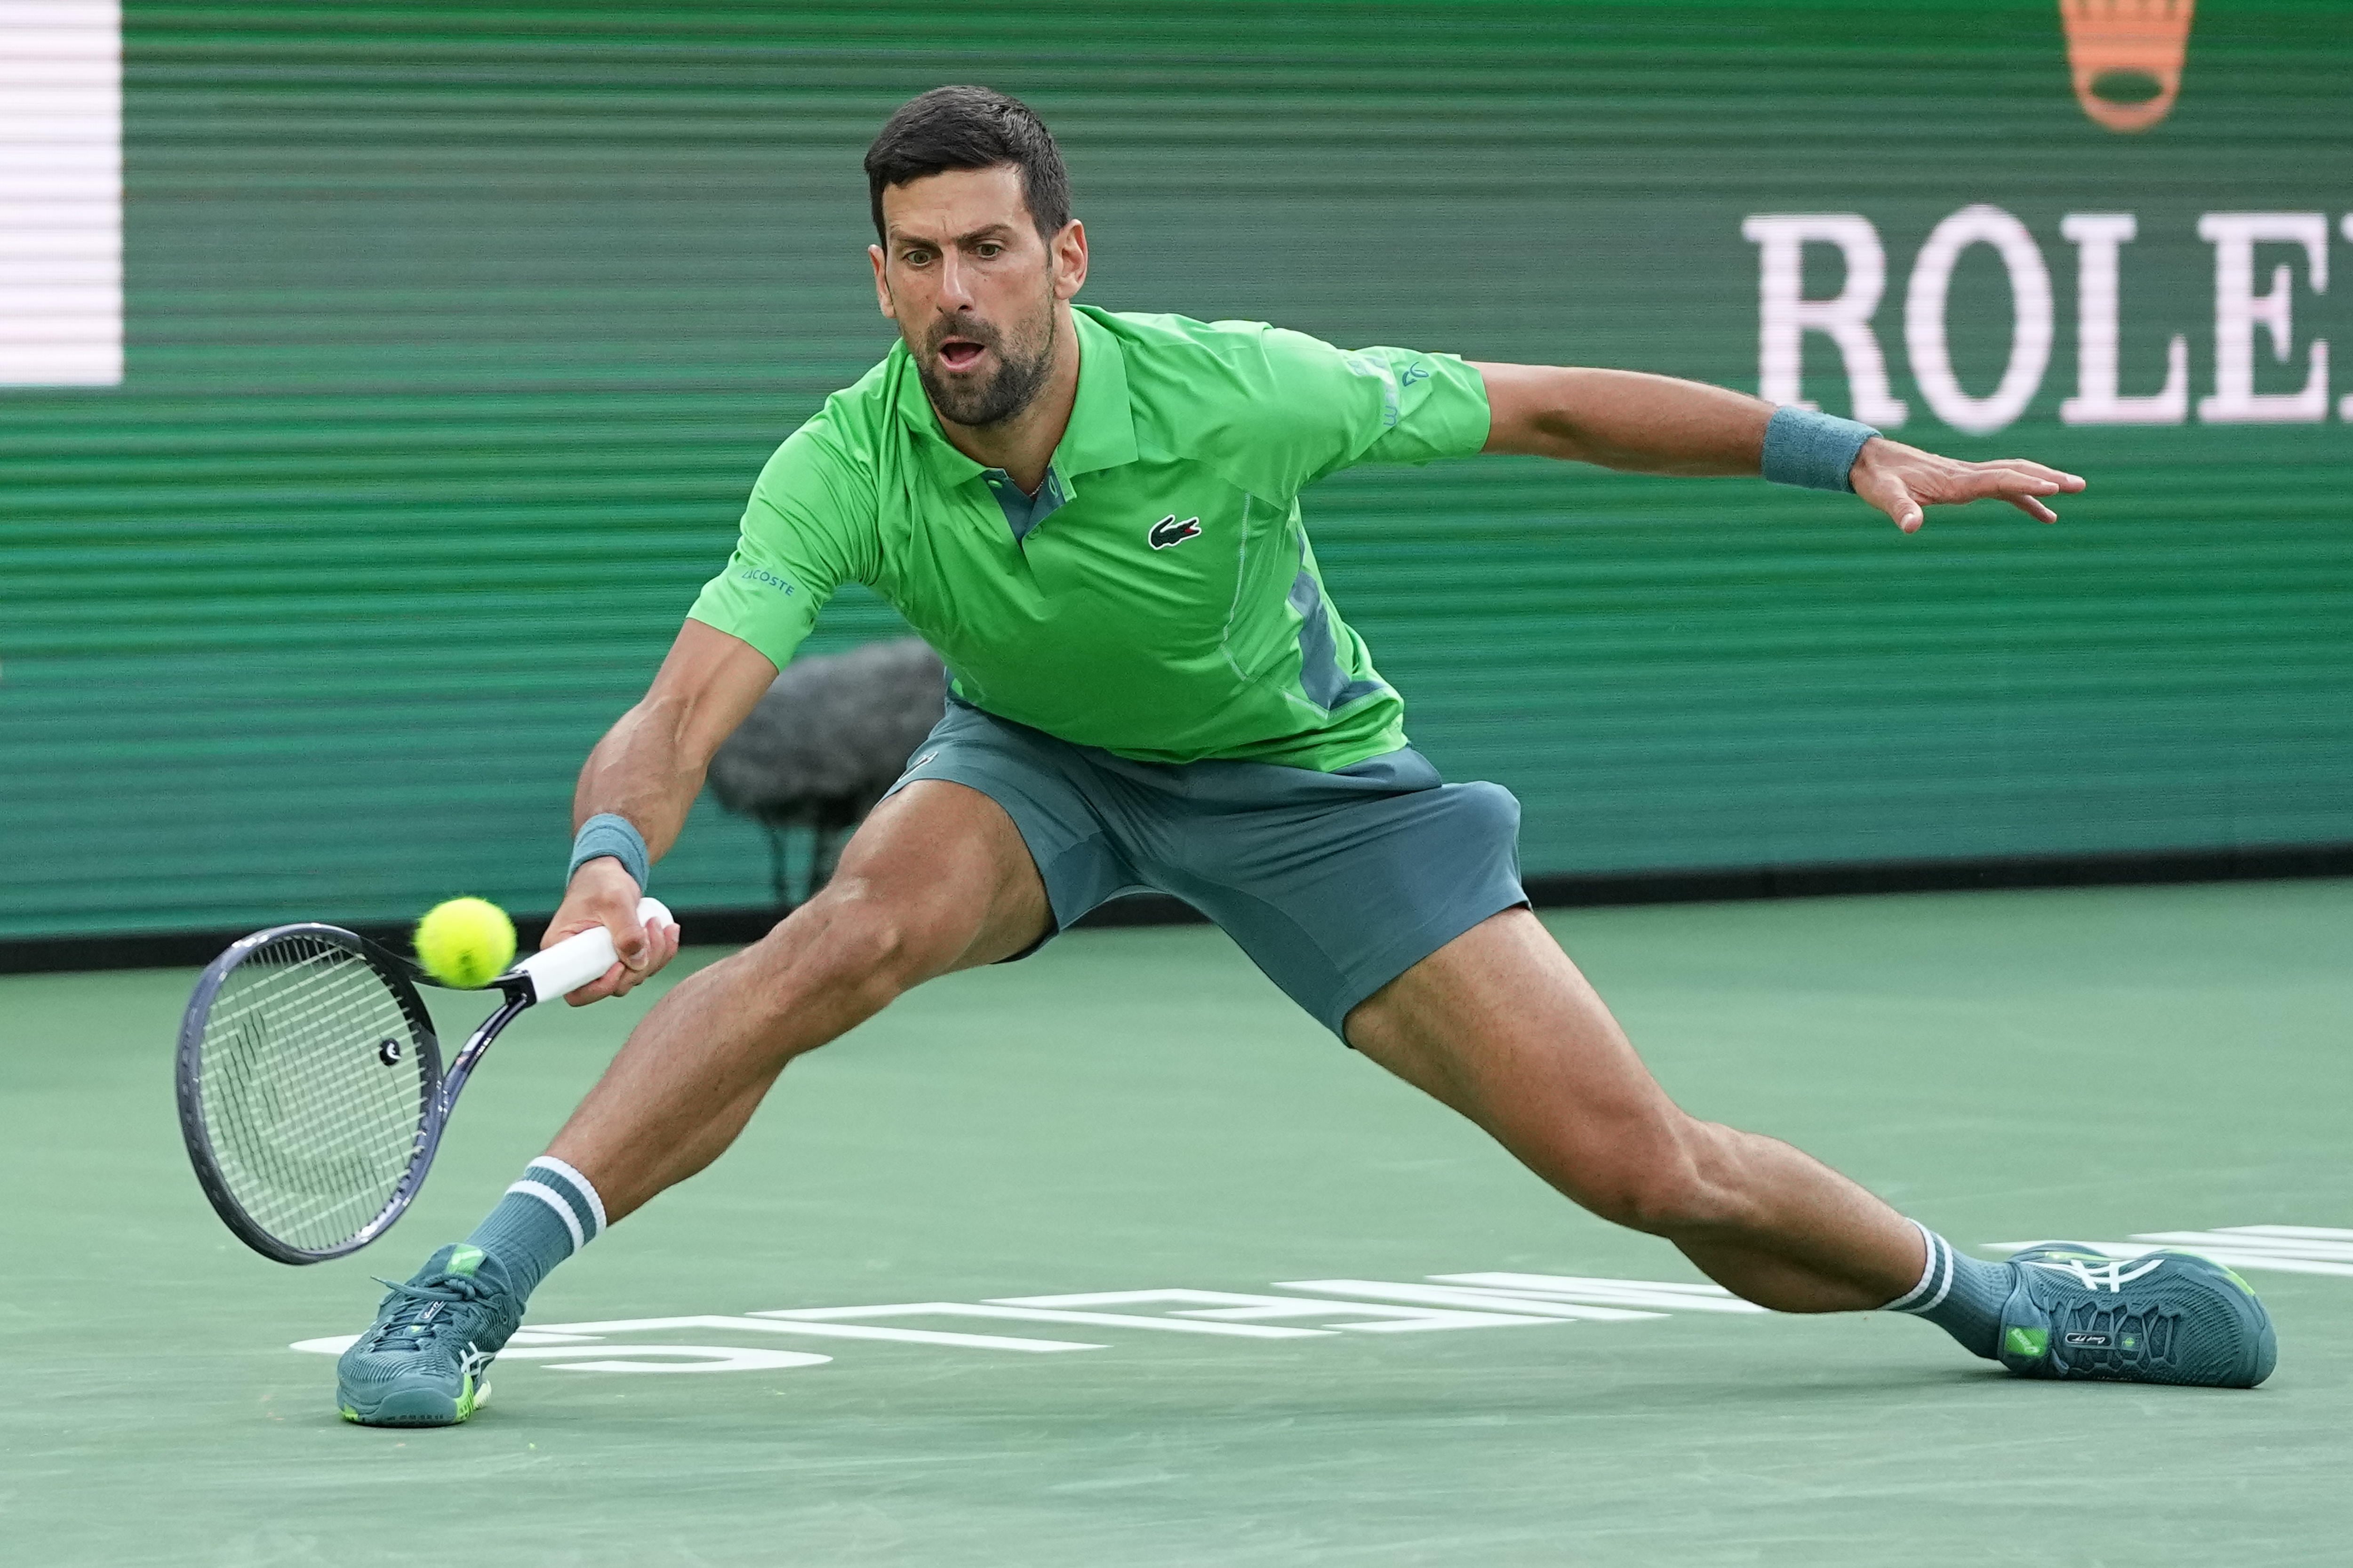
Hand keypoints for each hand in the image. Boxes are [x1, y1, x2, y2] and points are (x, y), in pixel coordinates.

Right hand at [540, 857, 681, 1005]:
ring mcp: (602, 963)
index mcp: (563, 950)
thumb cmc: (602, 883)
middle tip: (650, 928)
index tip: (620, 965)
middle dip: (640, 964)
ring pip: (633, 978)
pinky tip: (668, 931)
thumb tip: (637, 963)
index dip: (602, 986)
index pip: (577, 991)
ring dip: (655, 956)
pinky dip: (661, 954)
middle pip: (613, 986)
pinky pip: (644, 968)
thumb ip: (626, 930)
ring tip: (657, 923)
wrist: (608, 874)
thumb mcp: (615, 901)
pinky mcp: (620, 958)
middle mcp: (580, 963)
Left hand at [1849, 437, 2085, 533]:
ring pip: (2013, 475)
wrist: (1867, 459)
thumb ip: (1898, 509)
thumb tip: (1910, 527)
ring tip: (2073, 491)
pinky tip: (2042, 513)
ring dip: (2042, 482)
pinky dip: (2024, 496)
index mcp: (1954, 479)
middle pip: (2015, 472)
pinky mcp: (1962, 481)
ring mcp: (1966, 476)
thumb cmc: (1876, 477)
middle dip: (2048, 478)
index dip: (2026, 483)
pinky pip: (2001, 487)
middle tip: (2079, 485)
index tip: (2054, 486)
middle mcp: (1965, 474)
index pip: (1998, 479)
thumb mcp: (1883, 495)